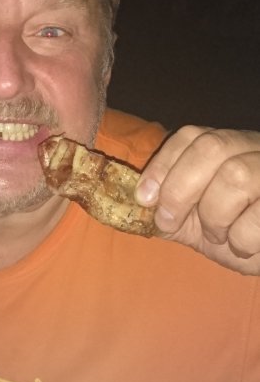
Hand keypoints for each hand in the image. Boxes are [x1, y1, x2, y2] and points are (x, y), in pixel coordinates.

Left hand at [136, 126, 259, 274]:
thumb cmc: (235, 233)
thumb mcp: (195, 219)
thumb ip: (168, 208)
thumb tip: (133, 203)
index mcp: (228, 146)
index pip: (191, 136)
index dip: (163, 165)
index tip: (144, 197)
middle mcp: (254, 149)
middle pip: (212, 148)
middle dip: (180, 189)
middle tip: (170, 221)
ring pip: (235, 175)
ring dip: (214, 215)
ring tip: (218, 235)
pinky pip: (258, 216)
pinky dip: (241, 238)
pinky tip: (243, 245)